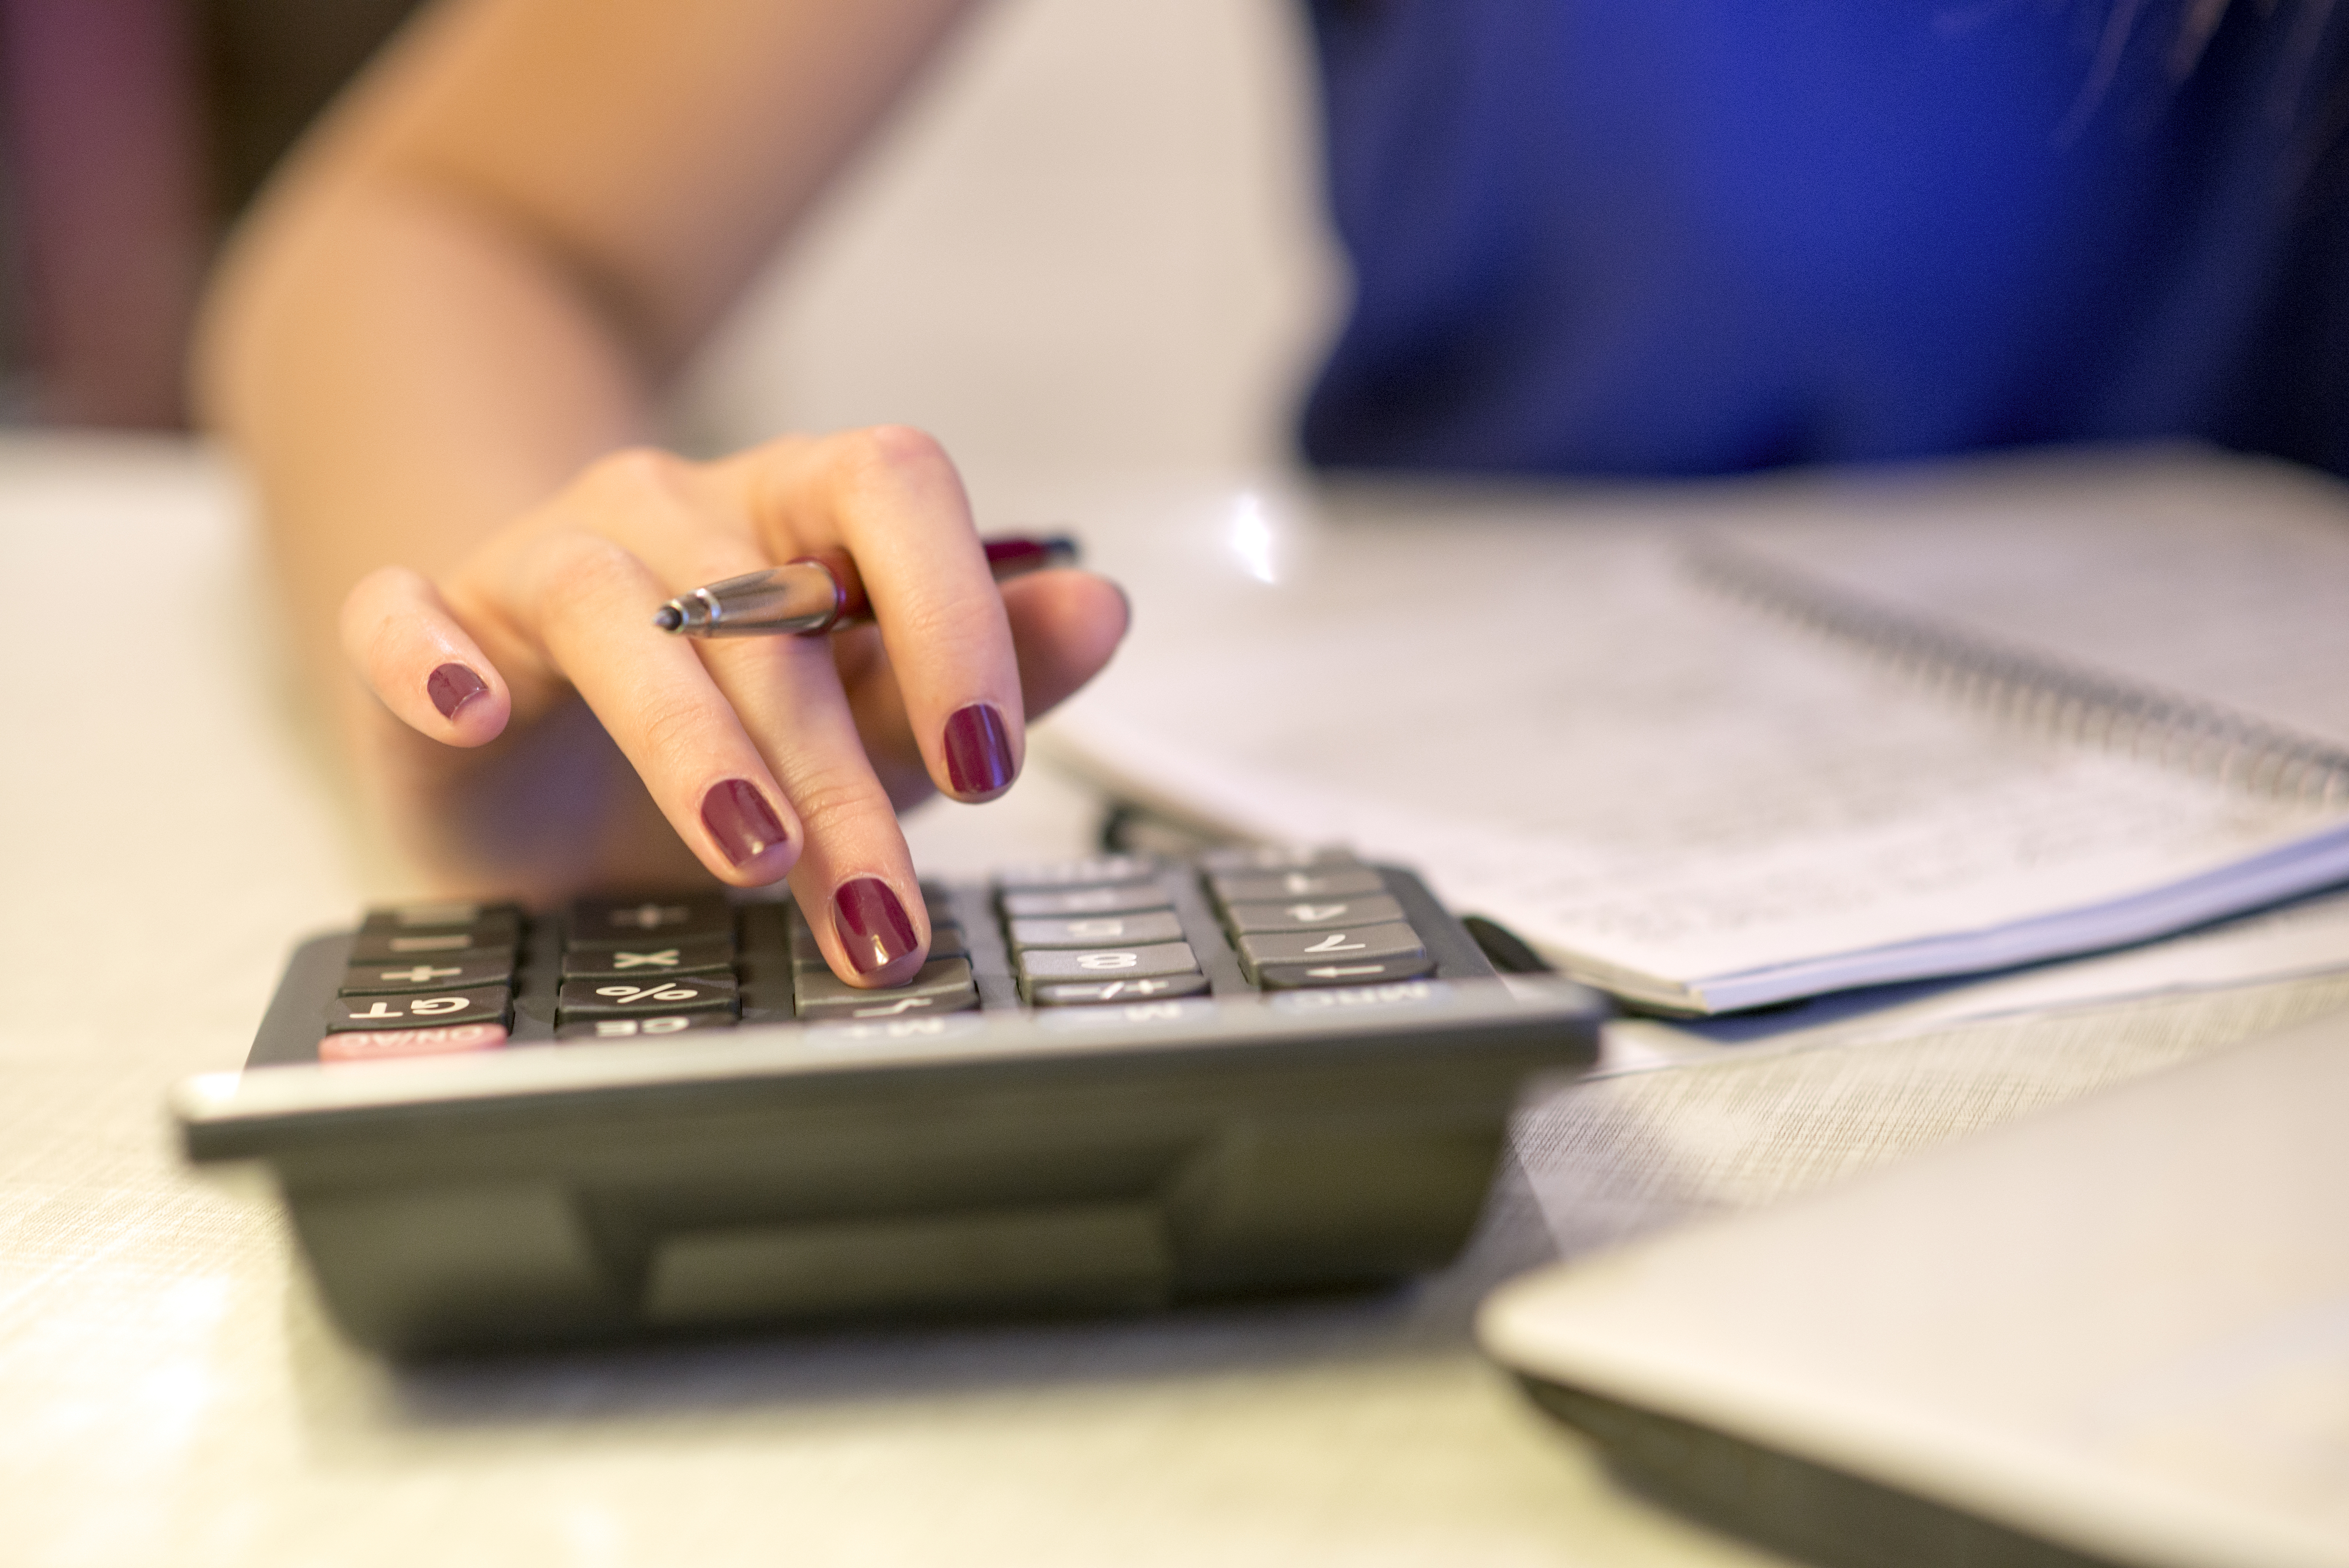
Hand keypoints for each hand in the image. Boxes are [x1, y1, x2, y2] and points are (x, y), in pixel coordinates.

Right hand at [334, 426, 1127, 984]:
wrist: (541, 761)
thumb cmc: (728, 744)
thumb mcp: (871, 721)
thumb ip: (983, 674)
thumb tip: (1103, 608)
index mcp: (797, 512)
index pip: (893, 487)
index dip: (953, 612)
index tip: (993, 763)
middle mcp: (673, 515)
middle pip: (768, 598)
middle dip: (840, 771)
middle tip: (880, 910)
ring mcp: (538, 562)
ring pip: (615, 608)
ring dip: (692, 738)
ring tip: (751, 854)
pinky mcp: (426, 631)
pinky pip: (403, 618)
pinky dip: (431, 658)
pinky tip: (471, 714)